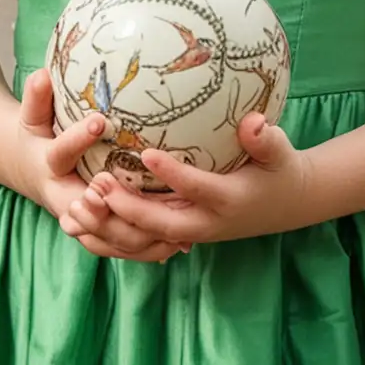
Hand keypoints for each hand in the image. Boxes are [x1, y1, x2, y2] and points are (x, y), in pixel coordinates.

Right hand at [12, 70, 188, 263]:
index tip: (101, 119)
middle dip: (107, 209)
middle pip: (82, 213)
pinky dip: (145, 250)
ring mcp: (80, 220)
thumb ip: (36, 99)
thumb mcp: (33, 117)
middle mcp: (62, 198)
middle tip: (139, 193)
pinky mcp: (96, 233)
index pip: (60, 152)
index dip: (78, 138)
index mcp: (48, 166)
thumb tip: (41, 74)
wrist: (32, 172)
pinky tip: (177, 244)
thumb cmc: (39, 137)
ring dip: (133, 235)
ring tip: (168, 226)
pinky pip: (119, 247)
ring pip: (104, 238)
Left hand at [72, 114, 313, 248]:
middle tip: (98, 183)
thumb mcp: (280, 152)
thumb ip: (266, 138)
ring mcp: (192, 233)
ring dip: (113, 227)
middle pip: (163, 224)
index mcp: (229, 199)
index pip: (197, 188)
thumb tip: (255, 121)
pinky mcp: (180, 233)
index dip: (172, 174)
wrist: (285, 204)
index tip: (145, 152)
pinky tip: (81, 225)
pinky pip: (142, 242)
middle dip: (129, 209)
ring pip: (147, 239)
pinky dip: (112, 238)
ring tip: (79, 205)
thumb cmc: (279, 169)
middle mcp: (207, 223)